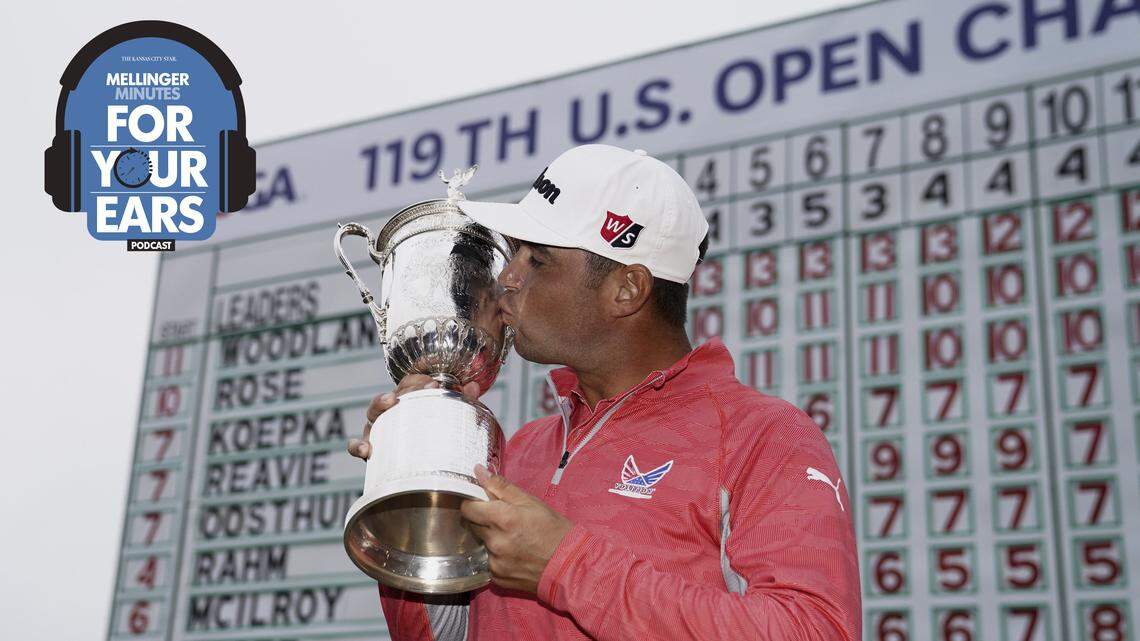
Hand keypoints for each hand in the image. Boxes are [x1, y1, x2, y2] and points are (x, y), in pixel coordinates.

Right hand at [347, 375, 480, 459]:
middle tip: (401, 395)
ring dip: (378, 408)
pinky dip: (357, 446)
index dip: (419, 381)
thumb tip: (474, 387)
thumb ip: (462, 400)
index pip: (409, 383)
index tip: (435, 384)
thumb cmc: (435, 427)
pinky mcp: (372, 448)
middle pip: (388, 395)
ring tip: (388, 405)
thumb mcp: (450, 412)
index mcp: (407, 397)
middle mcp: (389, 410)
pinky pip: (356, 445)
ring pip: (371, 415)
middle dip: (396, 391)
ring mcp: (377, 428)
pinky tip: (366, 450)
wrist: (421, 453)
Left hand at [460, 464, 573, 594]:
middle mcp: (494, 541)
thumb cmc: (554, 529)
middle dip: (482, 519)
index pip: (467, 508)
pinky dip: (497, 555)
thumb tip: (479, 471)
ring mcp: (494, 562)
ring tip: (513, 538)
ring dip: (491, 538)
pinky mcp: (497, 577)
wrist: (569, 565)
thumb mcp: (531, 502)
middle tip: (502, 519)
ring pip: (482, 543)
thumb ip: (502, 487)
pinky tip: (515, 554)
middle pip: (472, 525)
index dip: (472, 503)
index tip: (481, 502)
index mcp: (502, 518)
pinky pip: (489, 561)